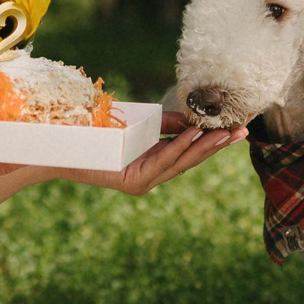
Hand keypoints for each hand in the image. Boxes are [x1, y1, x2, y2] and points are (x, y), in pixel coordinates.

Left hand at [55, 112, 246, 196]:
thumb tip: (192, 121)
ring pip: (179, 163)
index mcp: (152, 164)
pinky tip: (195, 137)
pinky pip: (161, 162)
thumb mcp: (139, 126)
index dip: (213, 143)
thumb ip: (165, 125)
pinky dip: (179, 148)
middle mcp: (150, 177)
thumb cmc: (97, 135)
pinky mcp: (132, 180)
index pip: (189, 154)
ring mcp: (142, 181)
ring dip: (203, 147)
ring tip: (224, 134)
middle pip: (190, 161)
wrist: (63, 149)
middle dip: (216, 146)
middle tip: (241, 132)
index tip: (236, 130)